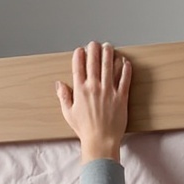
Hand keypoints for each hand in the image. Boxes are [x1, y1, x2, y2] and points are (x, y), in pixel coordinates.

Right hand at [56, 42, 131, 163]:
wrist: (101, 140)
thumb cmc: (84, 129)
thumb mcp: (68, 113)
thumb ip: (64, 96)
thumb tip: (59, 84)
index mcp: (80, 90)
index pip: (78, 67)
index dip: (79, 55)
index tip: (80, 49)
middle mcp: (94, 88)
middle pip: (94, 62)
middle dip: (94, 49)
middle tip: (95, 43)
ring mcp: (109, 91)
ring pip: (109, 66)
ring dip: (109, 53)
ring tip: (108, 46)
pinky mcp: (121, 96)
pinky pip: (124, 78)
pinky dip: (125, 68)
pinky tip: (124, 61)